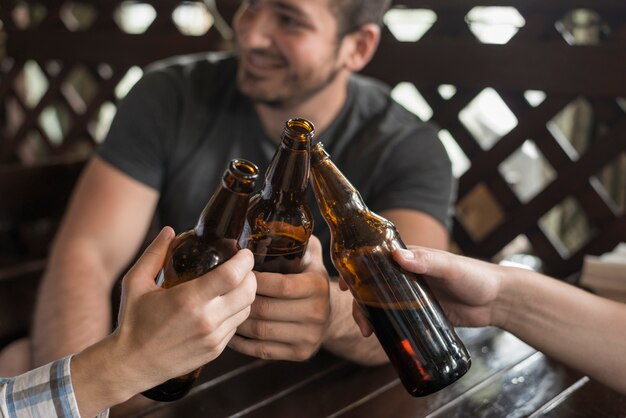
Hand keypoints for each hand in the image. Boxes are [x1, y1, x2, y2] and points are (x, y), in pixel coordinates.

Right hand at [72, 226, 256, 414]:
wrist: (131, 364)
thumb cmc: (133, 321)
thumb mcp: (135, 282)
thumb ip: (154, 254)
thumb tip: (170, 230)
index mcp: (189, 299)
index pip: (233, 275)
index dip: (245, 260)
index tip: (243, 253)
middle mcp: (206, 320)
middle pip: (249, 291)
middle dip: (250, 275)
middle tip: (242, 268)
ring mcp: (213, 338)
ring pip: (247, 309)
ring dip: (246, 294)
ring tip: (234, 285)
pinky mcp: (215, 350)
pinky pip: (237, 326)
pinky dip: (236, 312)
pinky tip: (223, 305)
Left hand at [229, 236, 330, 360]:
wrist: (329, 314)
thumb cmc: (308, 276)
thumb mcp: (308, 253)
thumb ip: (293, 237)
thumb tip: (265, 223)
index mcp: (318, 285)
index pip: (280, 285)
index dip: (253, 280)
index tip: (236, 273)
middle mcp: (318, 313)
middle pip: (266, 310)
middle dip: (240, 301)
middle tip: (222, 293)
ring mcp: (310, 337)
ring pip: (261, 331)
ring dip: (237, 321)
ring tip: (222, 310)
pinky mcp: (301, 354)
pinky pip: (263, 351)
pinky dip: (242, 343)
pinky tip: (230, 330)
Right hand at [341, 246, 502, 336]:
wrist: (498, 301)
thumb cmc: (476, 277)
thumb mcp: (451, 267)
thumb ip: (428, 261)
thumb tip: (399, 256)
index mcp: (411, 259)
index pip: (376, 262)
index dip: (357, 271)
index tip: (344, 283)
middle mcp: (407, 276)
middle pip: (375, 287)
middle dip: (361, 302)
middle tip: (361, 320)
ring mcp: (413, 296)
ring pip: (383, 305)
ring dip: (371, 316)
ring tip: (369, 332)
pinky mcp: (421, 314)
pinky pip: (398, 320)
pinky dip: (386, 327)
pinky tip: (380, 337)